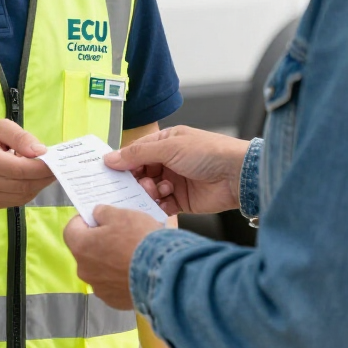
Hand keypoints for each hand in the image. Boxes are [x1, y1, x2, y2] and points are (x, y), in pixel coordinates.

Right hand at [0, 119, 52, 208]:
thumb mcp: (0, 126)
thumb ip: (21, 137)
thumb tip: (41, 152)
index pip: (20, 169)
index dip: (42, 168)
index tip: (58, 161)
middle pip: (23, 186)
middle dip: (45, 177)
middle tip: (58, 167)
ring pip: (22, 196)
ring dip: (38, 185)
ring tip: (44, 171)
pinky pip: (16, 201)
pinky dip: (28, 191)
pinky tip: (28, 178)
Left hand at [63, 205, 161, 308]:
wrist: (164, 273)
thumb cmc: (138, 238)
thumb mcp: (121, 214)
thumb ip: (103, 212)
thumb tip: (97, 215)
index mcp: (81, 247)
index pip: (71, 230)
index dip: (83, 221)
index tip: (98, 218)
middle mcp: (84, 270)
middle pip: (85, 251)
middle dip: (98, 242)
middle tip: (119, 236)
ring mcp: (99, 288)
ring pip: (99, 269)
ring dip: (109, 262)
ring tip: (131, 255)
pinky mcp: (114, 301)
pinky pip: (112, 285)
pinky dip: (120, 278)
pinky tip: (136, 272)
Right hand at [104, 126, 249, 215]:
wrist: (238, 175)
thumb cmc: (208, 153)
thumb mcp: (169, 147)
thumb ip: (138, 154)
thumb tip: (110, 158)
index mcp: (165, 143)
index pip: (136, 152)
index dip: (123, 162)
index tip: (109, 172)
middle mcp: (168, 162)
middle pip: (140, 173)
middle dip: (135, 180)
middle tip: (136, 184)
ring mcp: (174, 182)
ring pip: (148, 190)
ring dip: (148, 192)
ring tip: (156, 190)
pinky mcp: (182, 201)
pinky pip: (161, 205)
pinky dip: (157, 205)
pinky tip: (162, 202)